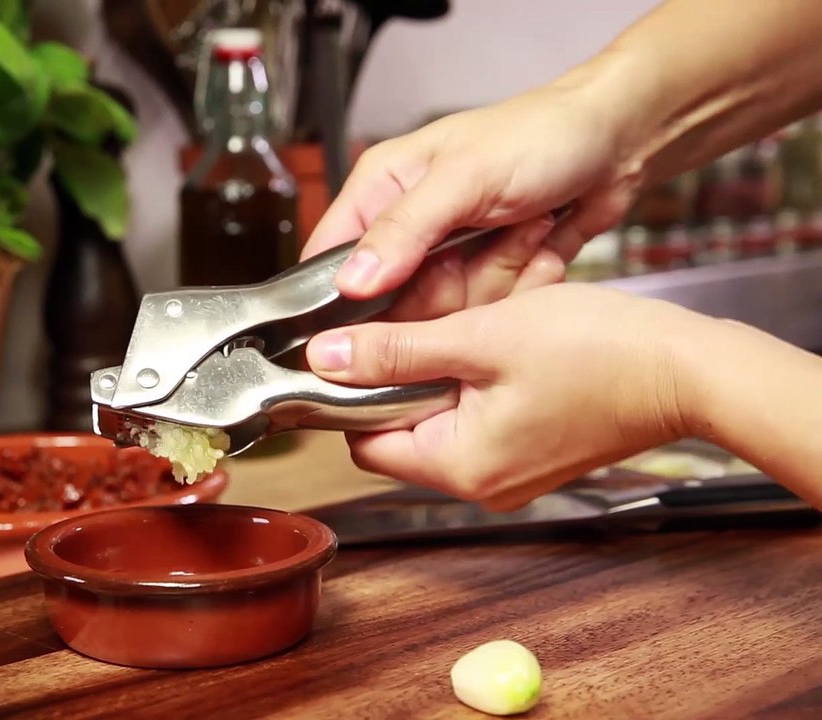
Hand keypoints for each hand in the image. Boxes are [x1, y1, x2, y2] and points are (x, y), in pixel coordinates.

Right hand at [302, 81, 640, 320]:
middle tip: (485, 240)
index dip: (344, 297)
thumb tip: (352, 281)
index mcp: (379, 191)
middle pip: (396, 303)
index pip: (330, 261)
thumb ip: (404, 230)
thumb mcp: (465, 177)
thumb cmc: (540, 134)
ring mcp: (448, 258)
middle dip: (451, 284)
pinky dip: (523, 285)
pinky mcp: (488, 277)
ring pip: (446, 314)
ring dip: (497, 279)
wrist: (619, 141)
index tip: (384, 310)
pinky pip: (488, 314)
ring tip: (525, 230)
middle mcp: (407, 230)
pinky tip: (541, 246)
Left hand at [305, 283, 705, 510]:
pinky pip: (478, 419)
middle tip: (420, 324)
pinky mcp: (534, 455)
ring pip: (439, 420)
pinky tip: (495, 344)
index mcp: (458, 466)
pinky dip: (473, 383)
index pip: (361, 441)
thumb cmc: (601, 352)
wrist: (692, 371)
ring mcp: (510, 474)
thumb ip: (395, 349)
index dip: (349, 393)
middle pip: (398, 432)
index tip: (354, 345)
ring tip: (465, 329)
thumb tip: (324, 358)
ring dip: (438, 373)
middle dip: (397, 377)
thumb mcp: (481, 337)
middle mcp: (481, 484)